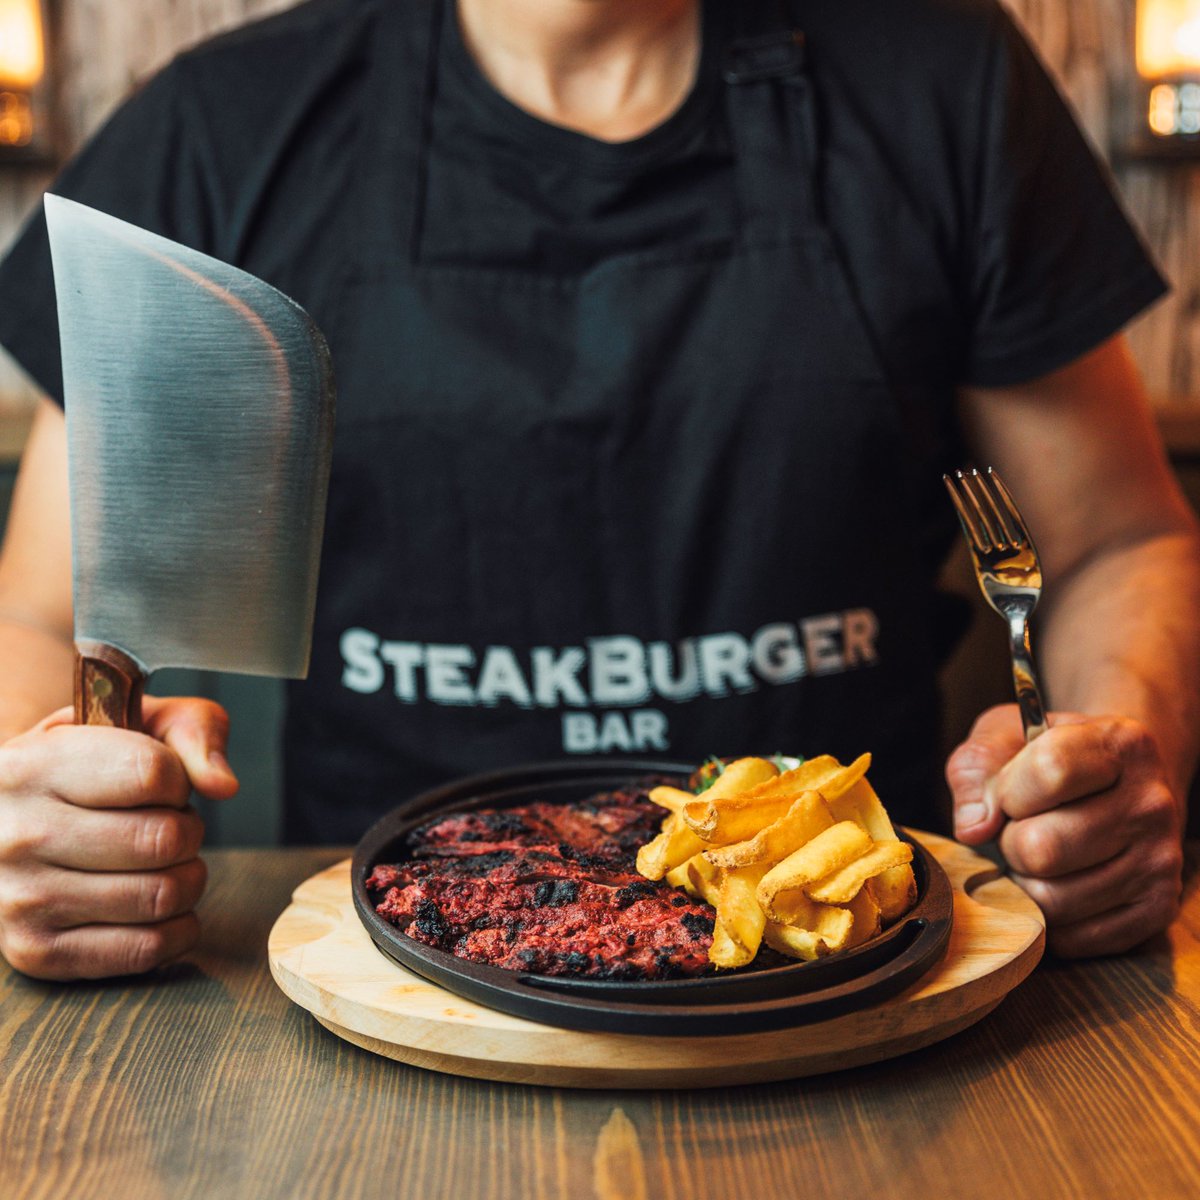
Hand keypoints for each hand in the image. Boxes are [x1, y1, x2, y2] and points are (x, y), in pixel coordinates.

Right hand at [0, 696, 238, 979]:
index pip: (151, 774)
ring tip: (166, 862)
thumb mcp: (136, 720)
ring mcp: (20, 899)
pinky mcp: (37, 953)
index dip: (180, 780)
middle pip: (162, 840)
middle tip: (171, 827)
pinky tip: (166, 906)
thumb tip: (223, 785)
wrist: (16, 818)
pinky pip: (145, 949)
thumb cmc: (91, 765)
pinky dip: (179, 928)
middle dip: (189, 831)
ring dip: (189, 878)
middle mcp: (16, 835)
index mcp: (32, 766)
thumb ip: (192, 731)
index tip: (164, 784)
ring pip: (160, 896)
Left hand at [946, 704, 1183, 956]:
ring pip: (1053, 899)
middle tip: (1022, 830)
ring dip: (1026, 883)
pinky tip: (1056, 883)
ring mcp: (1159, 860)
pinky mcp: (1156, 910)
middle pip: (1042, 847)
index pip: (1050, 769)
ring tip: (1040, 857)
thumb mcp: (1004, 738)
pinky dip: (1048, 918)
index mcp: (1120, 744)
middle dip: (1010, 843)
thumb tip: (975, 831)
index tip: (1010, 793)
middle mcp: (1150, 801)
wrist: (1115, 783)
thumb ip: (976, 772)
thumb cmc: (1049, 761)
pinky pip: (1074, 937)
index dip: (1009, 788)